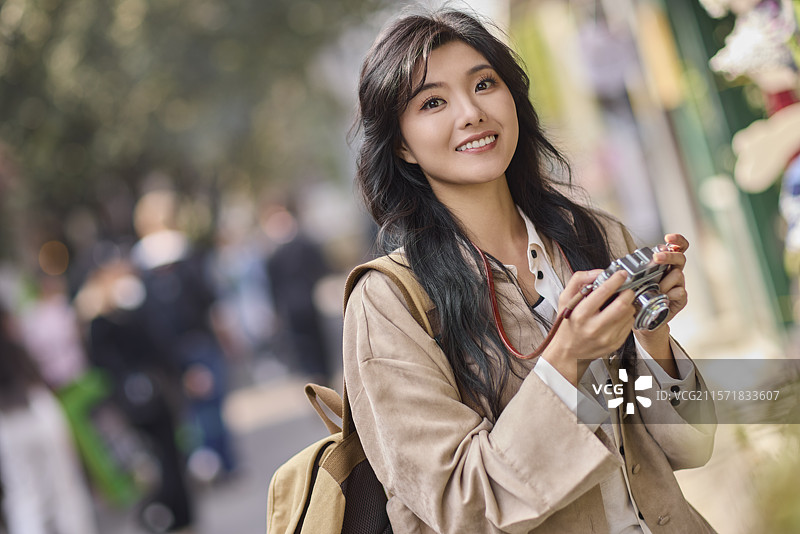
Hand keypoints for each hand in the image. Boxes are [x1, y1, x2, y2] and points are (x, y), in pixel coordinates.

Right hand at [542, 269, 635, 385]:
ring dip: (628, 304)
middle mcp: (594, 327)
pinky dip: (627, 317)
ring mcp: (606, 338)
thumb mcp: (565, 299)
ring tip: (620, 302)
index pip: (603, 292)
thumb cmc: (567, 324)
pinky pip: (629, 325)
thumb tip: (598, 273)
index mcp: (580, 314)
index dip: (615, 280)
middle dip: (627, 292)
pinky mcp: (615, 344)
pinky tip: (618, 316)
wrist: (568, 352)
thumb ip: (578, 281)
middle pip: (622, 305)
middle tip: (626, 288)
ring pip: (628, 314)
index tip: (621, 274)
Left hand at [639, 233, 689, 331]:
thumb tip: (631, 256)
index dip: (677, 240)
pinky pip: (680, 291)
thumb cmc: (640, 295)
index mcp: (665, 264)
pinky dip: (670, 294)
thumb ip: (637, 266)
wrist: (644, 319)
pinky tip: (663, 297)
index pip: (676, 247)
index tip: (668, 237)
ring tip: (655, 288)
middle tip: (657, 258)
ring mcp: (679, 284)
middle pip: (680, 257)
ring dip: (664, 281)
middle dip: (668, 256)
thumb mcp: (636, 278)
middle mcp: (674, 271)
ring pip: (678, 274)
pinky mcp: (681, 298)